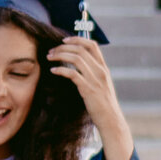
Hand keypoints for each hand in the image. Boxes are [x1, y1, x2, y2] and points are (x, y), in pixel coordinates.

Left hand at [47, 37, 130, 159]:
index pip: (92, 45)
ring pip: (76, 58)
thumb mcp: (102, 85)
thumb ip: (93, 74)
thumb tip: (79, 66)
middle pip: (81, 49)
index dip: (77, 39)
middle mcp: (100, 71)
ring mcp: (95, 80)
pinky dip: (61, 69)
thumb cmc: (103, 104)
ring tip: (49, 58)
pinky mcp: (88, 89)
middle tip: (51, 51)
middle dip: (63, 47)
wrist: (111, 120)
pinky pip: (73, 74)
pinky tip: (53, 70)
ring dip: (60, 55)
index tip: (64, 40)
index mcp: (104, 68)